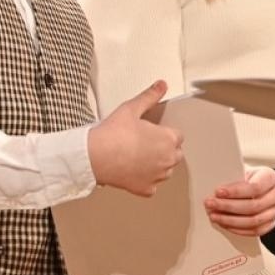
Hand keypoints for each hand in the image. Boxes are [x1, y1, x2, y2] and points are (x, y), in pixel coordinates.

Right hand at [88, 80, 182, 196]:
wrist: (96, 156)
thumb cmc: (113, 134)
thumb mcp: (131, 108)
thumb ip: (150, 96)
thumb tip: (161, 86)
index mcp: (168, 139)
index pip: (178, 136)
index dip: (165, 132)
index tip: (154, 132)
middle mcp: (168, 160)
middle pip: (176, 154)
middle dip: (165, 149)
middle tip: (146, 142)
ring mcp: (158, 176)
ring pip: (166, 171)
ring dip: (158, 164)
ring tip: (139, 155)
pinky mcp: (146, 189)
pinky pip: (152, 185)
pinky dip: (146, 180)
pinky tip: (134, 170)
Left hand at [205, 167, 274, 236]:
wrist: (253, 182)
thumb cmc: (244, 176)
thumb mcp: (240, 170)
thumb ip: (232, 178)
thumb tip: (215, 191)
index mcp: (270, 177)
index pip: (255, 187)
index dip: (235, 192)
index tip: (218, 192)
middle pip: (253, 206)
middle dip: (228, 206)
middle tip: (211, 204)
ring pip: (254, 221)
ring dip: (231, 220)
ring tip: (214, 216)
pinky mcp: (271, 223)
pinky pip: (255, 231)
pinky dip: (238, 229)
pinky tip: (224, 224)